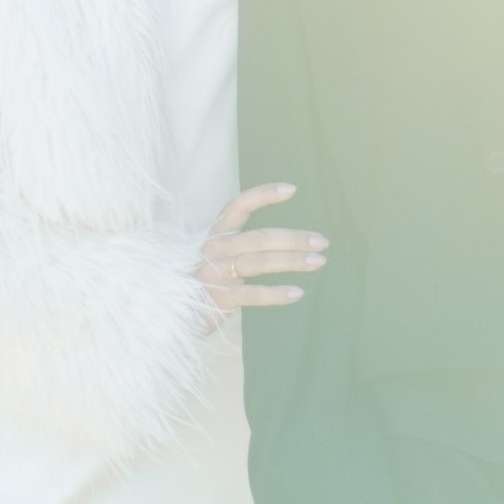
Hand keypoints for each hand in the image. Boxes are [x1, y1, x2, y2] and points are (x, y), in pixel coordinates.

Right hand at [198, 182, 324, 330]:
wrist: (180, 313)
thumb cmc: (210, 277)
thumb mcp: (224, 253)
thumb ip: (248, 243)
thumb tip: (291, 239)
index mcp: (218, 233)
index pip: (239, 205)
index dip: (264, 195)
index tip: (292, 190)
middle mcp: (215, 249)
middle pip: (258, 238)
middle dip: (293, 238)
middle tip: (322, 242)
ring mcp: (215, 273)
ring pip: (258, 262)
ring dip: (291, 261)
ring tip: (319, 262)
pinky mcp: (218, 299)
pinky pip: (251, 294)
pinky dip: (275, 294)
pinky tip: (297, 293)